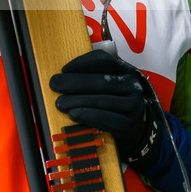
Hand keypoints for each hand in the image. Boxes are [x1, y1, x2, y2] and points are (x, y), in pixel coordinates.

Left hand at [50, 49, 165, 169]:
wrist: (135, 131)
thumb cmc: (115, 105)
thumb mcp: (110, 86)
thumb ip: (94, 75)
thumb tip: (64, 72)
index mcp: (127, 71)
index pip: (105, 60)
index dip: (82, 63)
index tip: (64, 69)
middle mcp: (133, 86)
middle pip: (101, 81)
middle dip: (74, 82)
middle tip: (55, 84)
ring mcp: (133, 106)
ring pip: (102, 100)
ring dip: (77, 100)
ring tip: (59, 102)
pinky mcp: (129, 125)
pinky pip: (106, 119)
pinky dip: (87, 116)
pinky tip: (73, 114)